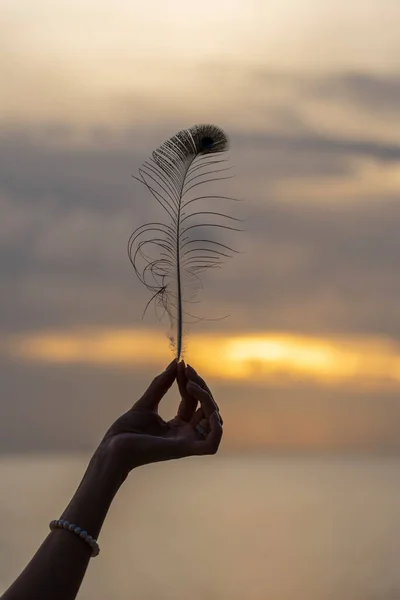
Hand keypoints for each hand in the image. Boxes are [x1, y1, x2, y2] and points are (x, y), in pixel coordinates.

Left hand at [99, 360, 222, 477]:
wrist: (112, 447)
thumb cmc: (126, 431)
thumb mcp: (147, 402)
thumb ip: (162, 384)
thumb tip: (175, 362)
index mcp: (177, 426)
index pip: (193, 401)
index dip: (191, 382)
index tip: (182, 365)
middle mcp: (185, 435)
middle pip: (207, 409)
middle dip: (200, 386)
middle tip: (186, 370)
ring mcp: (186, 443)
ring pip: (214, 422)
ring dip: (208, 400)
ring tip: (190, 385)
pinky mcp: (185, 450)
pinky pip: (212, 443)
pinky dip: (216, 425)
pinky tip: (205, 406)